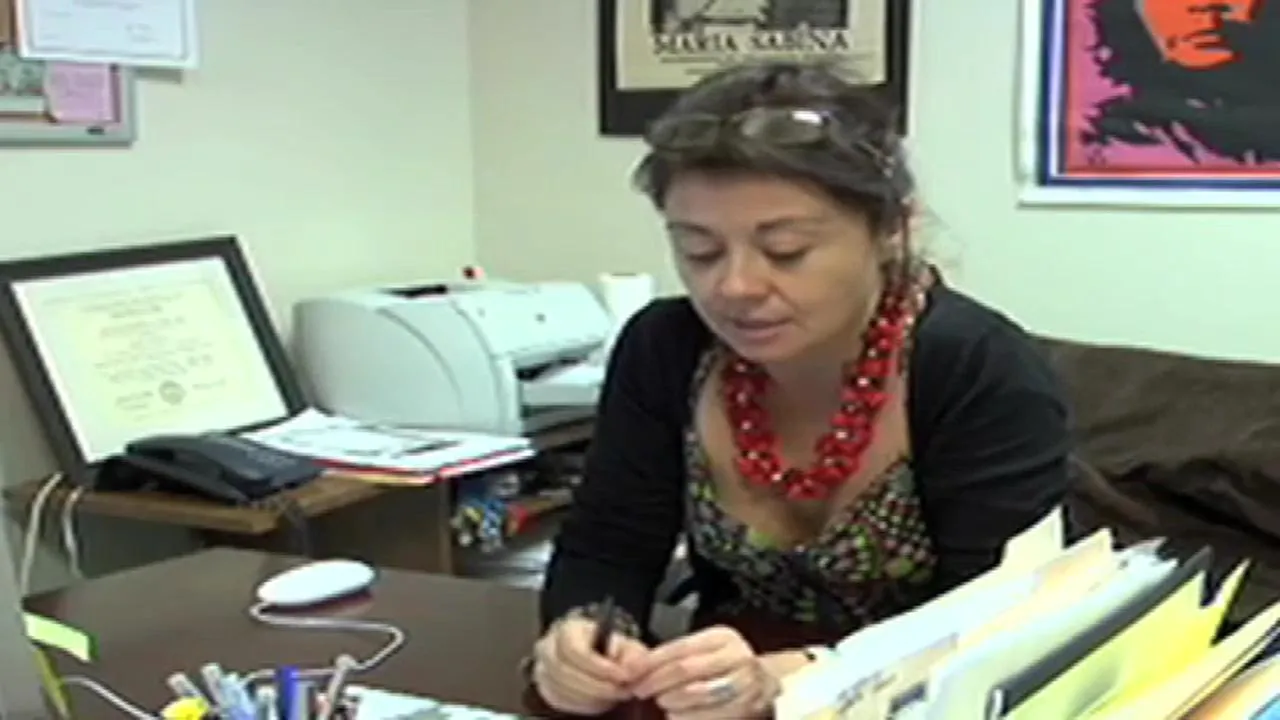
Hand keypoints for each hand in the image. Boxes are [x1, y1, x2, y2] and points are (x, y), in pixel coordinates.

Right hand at [531, 616, 649, 715]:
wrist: (595, 656)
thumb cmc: (609, 649)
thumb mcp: (626, 645)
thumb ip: (633, 656)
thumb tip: (633, 668)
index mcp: (567, 629)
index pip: (574, 649)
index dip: (599, 666)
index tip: (622, 676)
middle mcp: (548, 647)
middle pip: (564, 672)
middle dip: (597, 686)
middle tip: (622, 691)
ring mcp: (542, 669)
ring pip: (561, 689)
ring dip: (591, 697)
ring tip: (614, 695)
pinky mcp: (545, 688)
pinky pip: (560, 701)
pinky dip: (583, 705)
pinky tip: (600, 701)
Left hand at [627, 625, 777, 719]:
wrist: (765, 684)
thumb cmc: (725, 668)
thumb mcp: (705, 652)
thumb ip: (676, 657)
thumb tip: (636, 667)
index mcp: (722, 637)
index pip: (680, 647)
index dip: (652, 661)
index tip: (632, 672)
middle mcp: (737, 655)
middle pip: (688, 668)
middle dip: (658, 681)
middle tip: (641, 690)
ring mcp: (746, 681)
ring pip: (701, 692)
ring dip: (675, 700)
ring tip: (661, 703)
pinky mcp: (750, 705)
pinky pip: (715, 713)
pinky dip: (691, 717)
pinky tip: (677, 716)